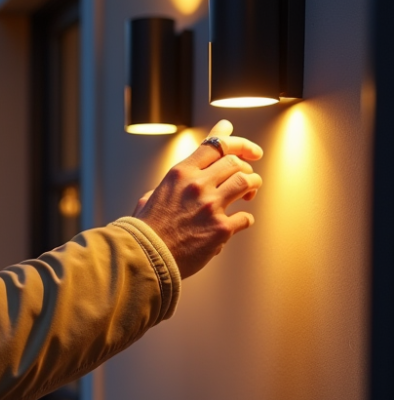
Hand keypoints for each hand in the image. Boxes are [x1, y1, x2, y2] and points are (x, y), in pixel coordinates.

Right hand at [133, 120, 262, 278]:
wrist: (146, 256)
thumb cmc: (146, 229)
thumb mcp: (153, 194)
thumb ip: (172, 182)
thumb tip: (182, 174)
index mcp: (180, 173)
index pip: (216, 145)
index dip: (239, 143)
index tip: (251, 151)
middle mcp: (197, 185)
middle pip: (235, 162)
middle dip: (246, 168)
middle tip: (248, 178)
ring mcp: (211, 206)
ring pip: (247, 182)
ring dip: (253, 186)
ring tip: (249, 194)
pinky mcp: (221, 228)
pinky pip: (246, 217)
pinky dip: (245, 220)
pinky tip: (238, 223)